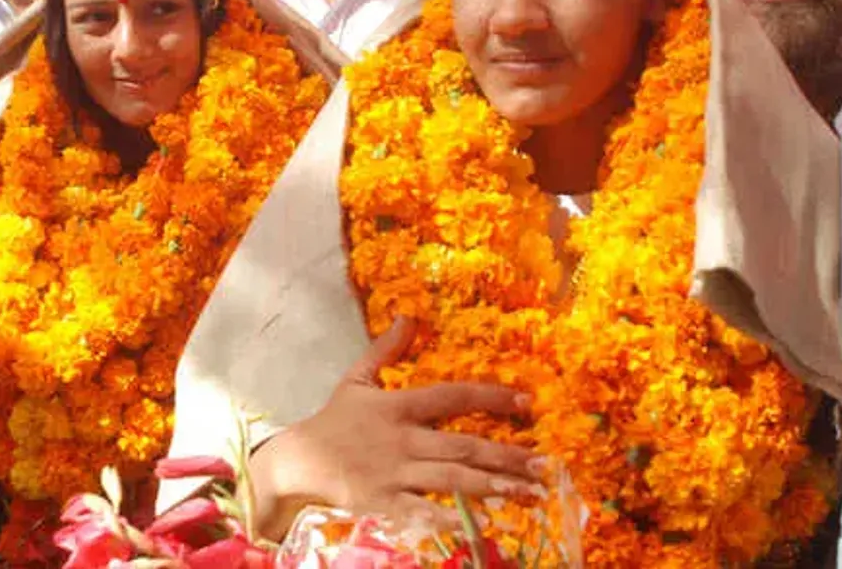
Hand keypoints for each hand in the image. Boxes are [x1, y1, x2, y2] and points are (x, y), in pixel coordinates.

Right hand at [252, 319, 541, 536]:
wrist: (297, 461)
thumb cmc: (332, 420)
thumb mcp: (356, 379)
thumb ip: (385, 350)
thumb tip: (407, 316)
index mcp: (397, 407)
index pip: (451, 397)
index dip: (490, 397)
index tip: (526, 402)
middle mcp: (401, 439)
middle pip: (461, 446)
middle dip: (505, 455)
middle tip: (543, 465)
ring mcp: (393, 474)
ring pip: (451, 481)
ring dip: (492, 487)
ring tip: (527, 493)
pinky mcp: (384, 503)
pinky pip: (424, 513)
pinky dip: (452, 519)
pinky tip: (484, 524)